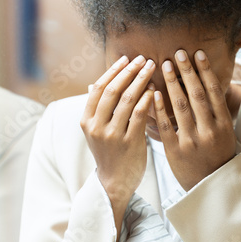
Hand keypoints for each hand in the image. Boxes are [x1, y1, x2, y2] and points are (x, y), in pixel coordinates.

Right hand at [81, 55, 155, 202]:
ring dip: (140, 80)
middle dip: (129, 71)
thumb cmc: (108, 153)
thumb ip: (96, 109)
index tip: (126, 59)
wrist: (113, 183)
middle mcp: (96, 126)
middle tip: (143, 59)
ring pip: (127, 100)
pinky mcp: (128, 143)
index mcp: (86, 120)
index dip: (112, 72)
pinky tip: (154, 89)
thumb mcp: (95, 131)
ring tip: (152, 68)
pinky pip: (139, 115)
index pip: (98, 88)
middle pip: (112, 91)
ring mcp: (111, 135)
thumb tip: (93, 84)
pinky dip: (147, 99)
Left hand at [153, 50, 235, 190]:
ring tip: (164, 65)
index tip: (197, 53)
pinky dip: (159, 107)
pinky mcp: (174, 149)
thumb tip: (204, 82)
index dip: (205, 71)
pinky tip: (153, 91)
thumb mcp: (224, 133)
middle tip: (177, 52)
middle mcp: (209, 131)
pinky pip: (165, 124)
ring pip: (180, 106)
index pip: (213, 92)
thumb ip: (215, 111)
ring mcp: (191, 140)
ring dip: (171, 83)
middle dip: (187, 71)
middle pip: (196, 94)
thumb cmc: (216, 155)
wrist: (209, 186)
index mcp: (224, 125)